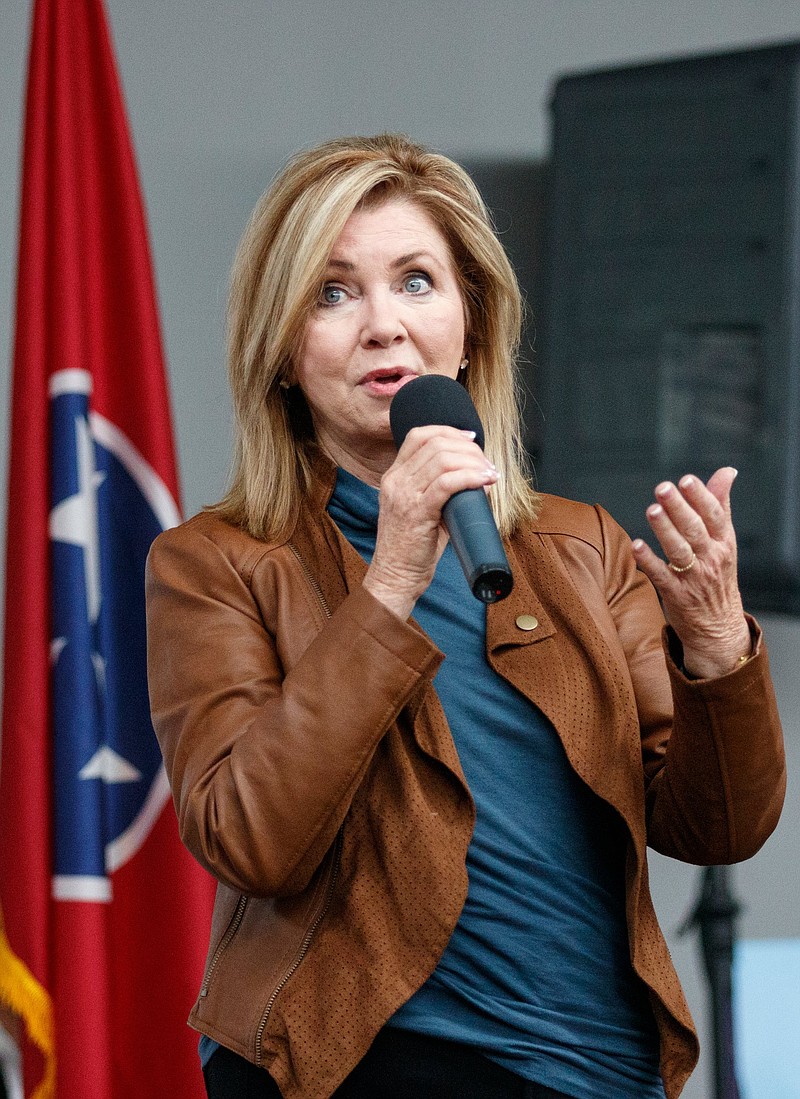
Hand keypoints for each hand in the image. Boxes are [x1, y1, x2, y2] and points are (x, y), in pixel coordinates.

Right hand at [363, 425, 497, 619]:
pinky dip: (471, 477)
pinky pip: (447, 483)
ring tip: (489, 474)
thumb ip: (439, 491)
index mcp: (393, 477)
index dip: (449, 431)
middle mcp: (395, 481)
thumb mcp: (420, 511)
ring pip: (443, 459)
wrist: (395, 577)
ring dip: (474, 462)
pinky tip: (484, 482)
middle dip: (468, 448)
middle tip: (486, 463)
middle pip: (435, 443)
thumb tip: (476, 478)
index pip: (419, 435)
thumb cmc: (412, 548)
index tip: (471, 440)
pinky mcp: (416, 512)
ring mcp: (404, 495)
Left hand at [631, 467, 750, 678]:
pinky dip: (649, 561)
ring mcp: (694, 578)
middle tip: (663, 488)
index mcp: (724, 543)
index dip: (701, 497)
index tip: (686, 479)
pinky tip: (636, 545)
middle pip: (695, 529)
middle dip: (679, 507)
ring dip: (665, 530)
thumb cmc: (718, 576)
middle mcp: (711, 558)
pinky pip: (661, 575)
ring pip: (679, 550)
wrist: (719, 627)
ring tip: (652, 510)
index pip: (714, 515)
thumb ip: (720, 505)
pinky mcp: (676, 595)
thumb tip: (726, 472)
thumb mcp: (725, 542)